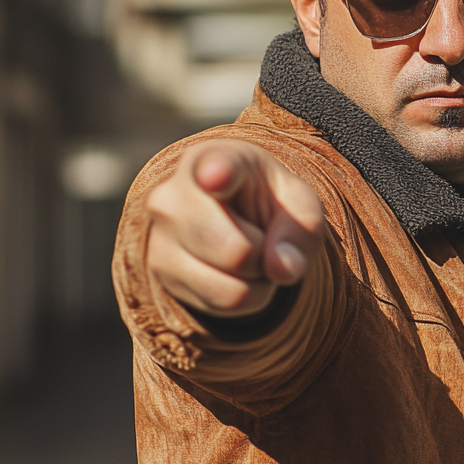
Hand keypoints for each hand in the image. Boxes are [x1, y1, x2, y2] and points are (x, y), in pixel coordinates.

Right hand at [146, 141, 324, 317]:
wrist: (234, 214)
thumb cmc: (267, 199)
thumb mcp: (299, 202)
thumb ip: (302, 227)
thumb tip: (282, 270)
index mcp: (216, 159)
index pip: (216, 168)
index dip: (218, 174)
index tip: (216, 175)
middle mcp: (173, 195)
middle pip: (236, 251)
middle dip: (265, 254)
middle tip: (261, 234)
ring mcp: (161, 237)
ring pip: (231, 288)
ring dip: (257, 280)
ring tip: (249, 251)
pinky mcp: (161, 274)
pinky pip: (224, 304)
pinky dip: (246, 296)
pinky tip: (235, 270)